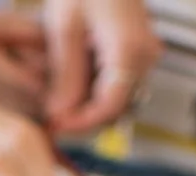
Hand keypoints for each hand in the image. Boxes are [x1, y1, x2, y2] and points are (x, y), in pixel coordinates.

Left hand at [41, 0, 160, 131]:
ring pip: (117, 97)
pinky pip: (118, 81)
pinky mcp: (139, 50)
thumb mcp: (65, 27)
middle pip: (116, 107)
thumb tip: (60, 115)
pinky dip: (93, 87)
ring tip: (56, 97)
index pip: (109, 107)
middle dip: (82, 116)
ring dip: (86, 103)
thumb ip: (65, 75)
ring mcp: (146, 53)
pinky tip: (70, 80)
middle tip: (49, 117)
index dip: (80, 123)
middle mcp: (145, 56)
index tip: (53, 127)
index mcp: (130, 51)